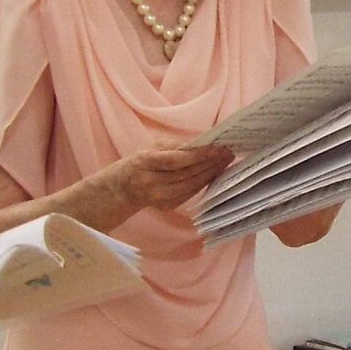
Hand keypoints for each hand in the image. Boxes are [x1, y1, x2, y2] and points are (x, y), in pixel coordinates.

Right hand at [97, 143, 237, 216]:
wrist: (122, 188)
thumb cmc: (141, 161)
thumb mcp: (152, 147)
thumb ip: (176, 146)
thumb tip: (205, 142)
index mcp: (145, 162)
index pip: (177, 159)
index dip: (199, 154)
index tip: (218, 147)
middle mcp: (151, 182)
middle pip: (187, 173)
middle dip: (210, 163)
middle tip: (228, 153)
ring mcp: (158, 197)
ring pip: (191, 185)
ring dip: (210, 173)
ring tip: (225, 162)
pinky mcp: (166, 206)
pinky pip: (189, 194)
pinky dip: (203, 183)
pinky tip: (214, 174)